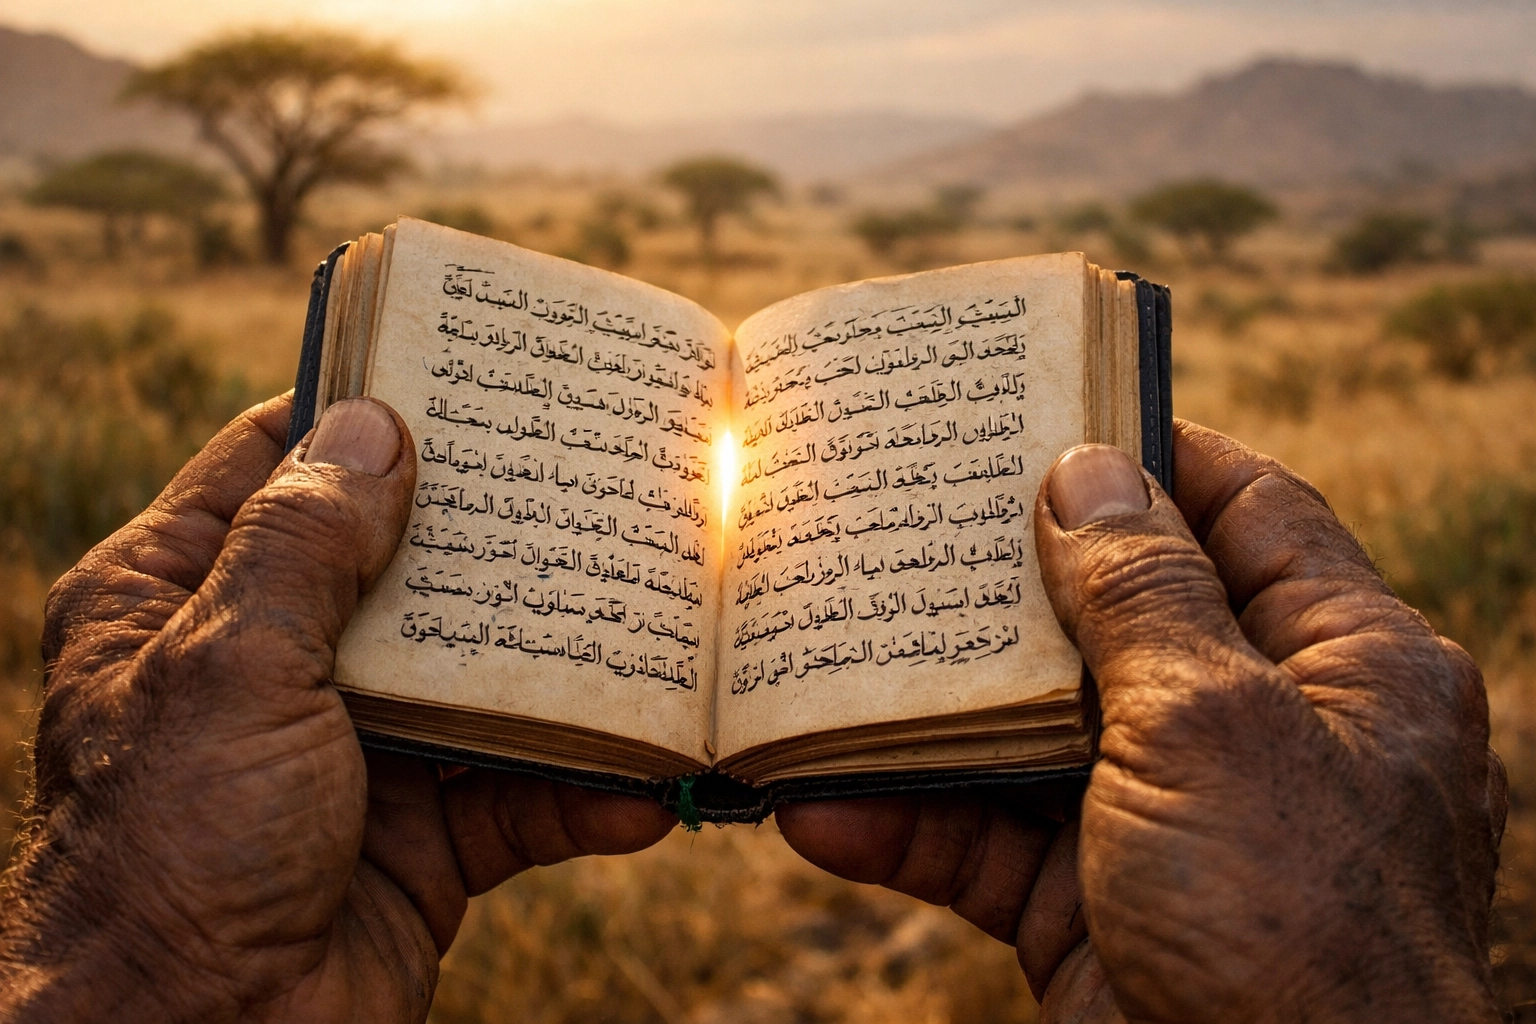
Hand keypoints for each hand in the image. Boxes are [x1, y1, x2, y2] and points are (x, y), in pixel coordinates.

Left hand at [0, 395, 673, 1022]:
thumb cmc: (176, 850)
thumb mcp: (228, 668)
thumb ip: (303, 544)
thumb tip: (374, 422)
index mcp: (185, 600)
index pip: (274, 463)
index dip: (362, 409)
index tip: (462, 365)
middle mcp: (272, 665)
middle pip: (404, 564)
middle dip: (495, 531)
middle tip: (596, 468)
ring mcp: (356, 750)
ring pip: (480, 677)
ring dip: (564, 666)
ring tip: (656, 620)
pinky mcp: (423, 837)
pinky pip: (520, 795)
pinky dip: (584, 790)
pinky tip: (646, 782)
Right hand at [777, 421, 1506, 1022]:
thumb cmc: (1288, 922)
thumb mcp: (1215, 726)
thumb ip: (1142, 594)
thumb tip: (1087, 465)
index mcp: (1344, 665)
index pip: (1250, 513)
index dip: (1154, 454)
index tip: (1047, 409)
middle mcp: (1262, 734)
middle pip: (1117, 619)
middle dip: (1009, 580)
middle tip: (909, 512)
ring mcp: (1171, 823)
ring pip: (1033, 734)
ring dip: (931, 712)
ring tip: (825, 655)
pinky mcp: (1095, 908)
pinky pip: (991, 845)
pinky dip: (909, 826)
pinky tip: (819, 809)